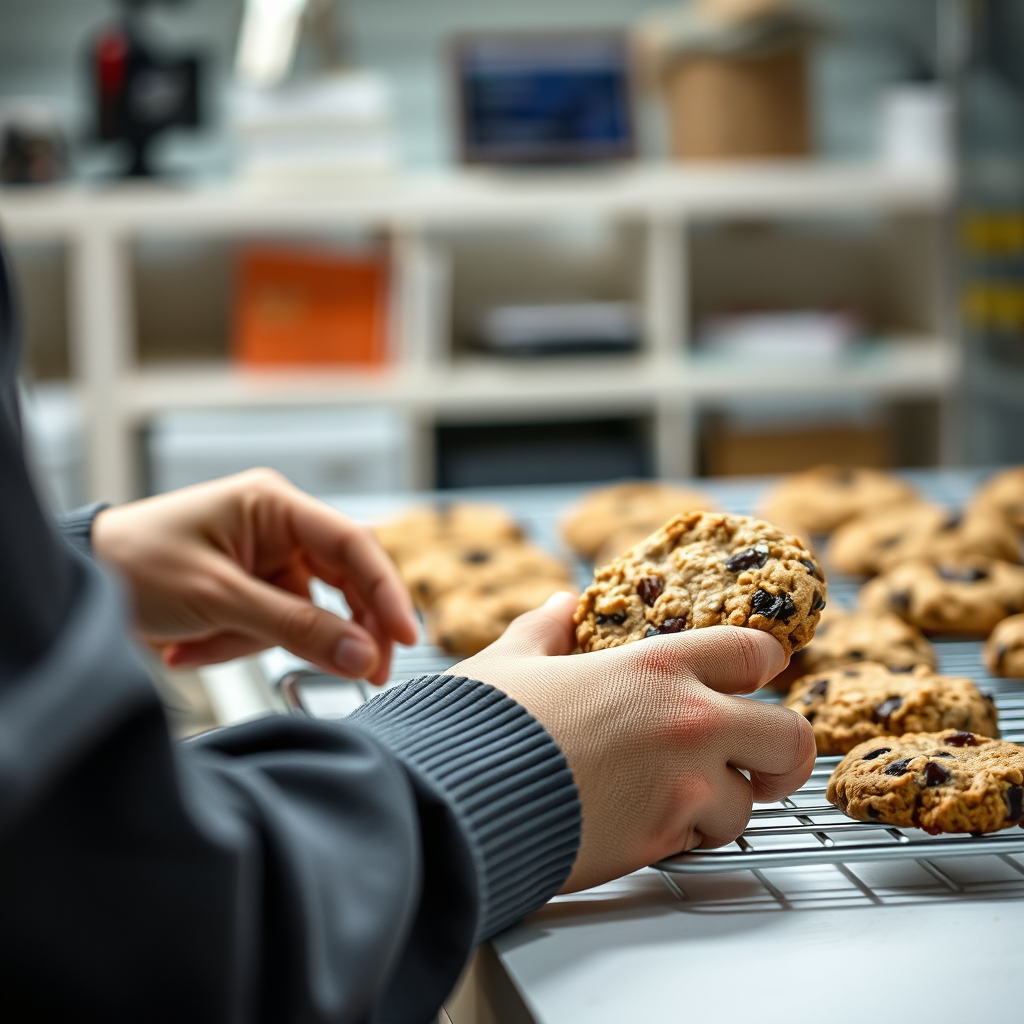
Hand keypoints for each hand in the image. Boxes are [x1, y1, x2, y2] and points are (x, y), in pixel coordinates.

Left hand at [91, 469, 417, 683]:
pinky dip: (238, 644)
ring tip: (201, 647)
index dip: (386, 590)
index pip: (353, 544)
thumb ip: (296, 627)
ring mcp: (265, 558)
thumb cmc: (134, 564)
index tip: (406, 638)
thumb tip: (364, 655)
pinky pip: (274, 625)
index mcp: (275, 505)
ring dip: (263, 642)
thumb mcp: (219, 599)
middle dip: (340, 630)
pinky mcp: (251, 587)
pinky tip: (190, 646)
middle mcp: (278, 526)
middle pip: (342, 581)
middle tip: (364, 675)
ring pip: (307, 612)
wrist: (78, 578)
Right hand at [454, 592, 814, 891]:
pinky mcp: (661, 845)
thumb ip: (543, 631)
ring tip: (670, 792)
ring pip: (747, 803)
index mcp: (656, 667)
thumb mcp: (509, 662)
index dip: (765, 661)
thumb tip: (557, 607)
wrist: (452, 803)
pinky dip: (681, 833)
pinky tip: (637, 818)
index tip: (760, 672)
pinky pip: (700, 840)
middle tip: (760, 755)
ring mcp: (681, 790)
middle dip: (781, 750)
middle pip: (789, 737)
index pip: (754, 652)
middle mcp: (687, 724)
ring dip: (718, 800)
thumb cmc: (477, 727)